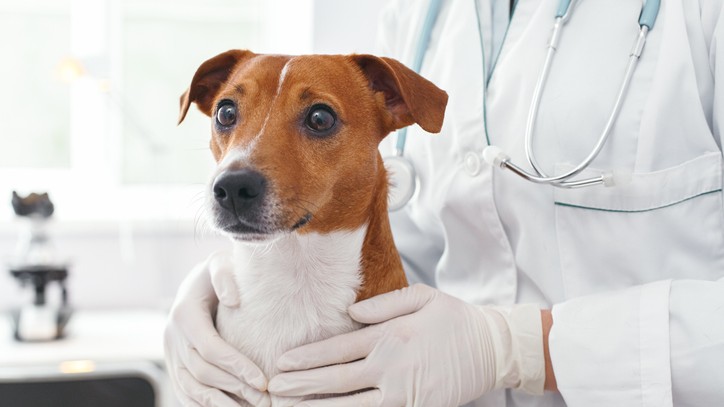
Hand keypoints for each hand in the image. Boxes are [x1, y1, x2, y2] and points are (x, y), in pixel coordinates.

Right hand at [164, 252, 269, 405]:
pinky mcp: (174, 366)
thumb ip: (224, 276)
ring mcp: (170, 354)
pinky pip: (186, 393)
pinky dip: (205, 405)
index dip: (237, 367)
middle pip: (203, 373)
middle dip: (235, 388)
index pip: (211, 348)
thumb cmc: (218, 273)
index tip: (263, 380)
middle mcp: (172, 337)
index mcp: (184, 314)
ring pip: (192, 389)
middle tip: (264, 400)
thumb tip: (232, 298)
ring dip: (221, 404)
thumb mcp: (221, 263)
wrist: (199, 282)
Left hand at [268, 284, 544, 405]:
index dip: (306, 358)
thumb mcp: (422, 297)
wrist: (495, 349)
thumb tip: (350, 313)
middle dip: (300, 386)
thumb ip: (383, 304)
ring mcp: (401, 393)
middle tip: (271, 391)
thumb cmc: (456, 320)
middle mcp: (389, 367)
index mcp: (389, 337)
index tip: (281, 364)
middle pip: (335, 381)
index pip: (337, 350)